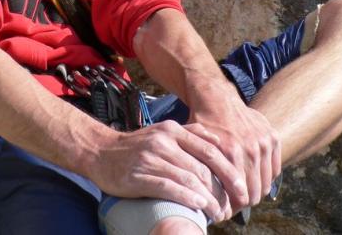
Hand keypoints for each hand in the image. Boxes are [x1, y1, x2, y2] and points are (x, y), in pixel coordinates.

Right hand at [87, 120, 246, 222]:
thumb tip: (218, 140)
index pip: (210, 149)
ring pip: (188, 178)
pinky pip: (168, 187)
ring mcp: (150, 157)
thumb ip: (189, 135)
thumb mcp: (163, 133)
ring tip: (218, 212)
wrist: (101, 152)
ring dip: (208, 198)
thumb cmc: (137, 146)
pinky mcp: (138, 175)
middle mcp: (163, 140)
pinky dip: (187, 197)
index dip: (229, 170)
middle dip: (221, 189)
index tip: (241, 187)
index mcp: (172, 130)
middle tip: (232, 205)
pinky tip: (198, 206)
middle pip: (202, 167)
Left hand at [187, 85, 280, 211]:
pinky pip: (275, 169)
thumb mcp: (195, 145)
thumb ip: (201, 170)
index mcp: (231, 152)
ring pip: (266, 184)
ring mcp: (264, 142)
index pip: (239, 196)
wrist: (215, 97)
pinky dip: (266, 176)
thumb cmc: (202, 123)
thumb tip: (205, 197)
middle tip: (233, 201)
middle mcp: (250, 148)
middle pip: (254, 193)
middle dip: (243, 201)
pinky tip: (253, 175)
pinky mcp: (272, 136)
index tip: (225, 208)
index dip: (231, 206)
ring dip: (256, 190)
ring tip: (242, 190)